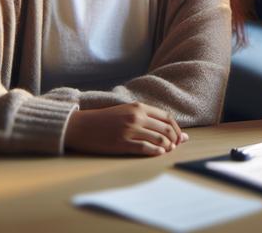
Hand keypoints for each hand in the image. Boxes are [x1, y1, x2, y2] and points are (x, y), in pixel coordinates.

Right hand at [65, 102, 187, 156]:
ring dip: (167, 146)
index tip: (180, 136)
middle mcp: (136, 117)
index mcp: (138, 107)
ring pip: (159, 139)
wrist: (80, 126)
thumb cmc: (104, 119)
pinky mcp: (122, 143)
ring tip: (168, 150)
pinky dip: (155, 152)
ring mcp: (129, 130)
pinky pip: (145, 148)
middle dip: (174, 139)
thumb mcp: (125, 111)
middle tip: (176, 146)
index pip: (167, 117)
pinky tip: (158, 154)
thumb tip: (165, 127)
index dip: (176, 128)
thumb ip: (144, 116)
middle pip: (166, 128)